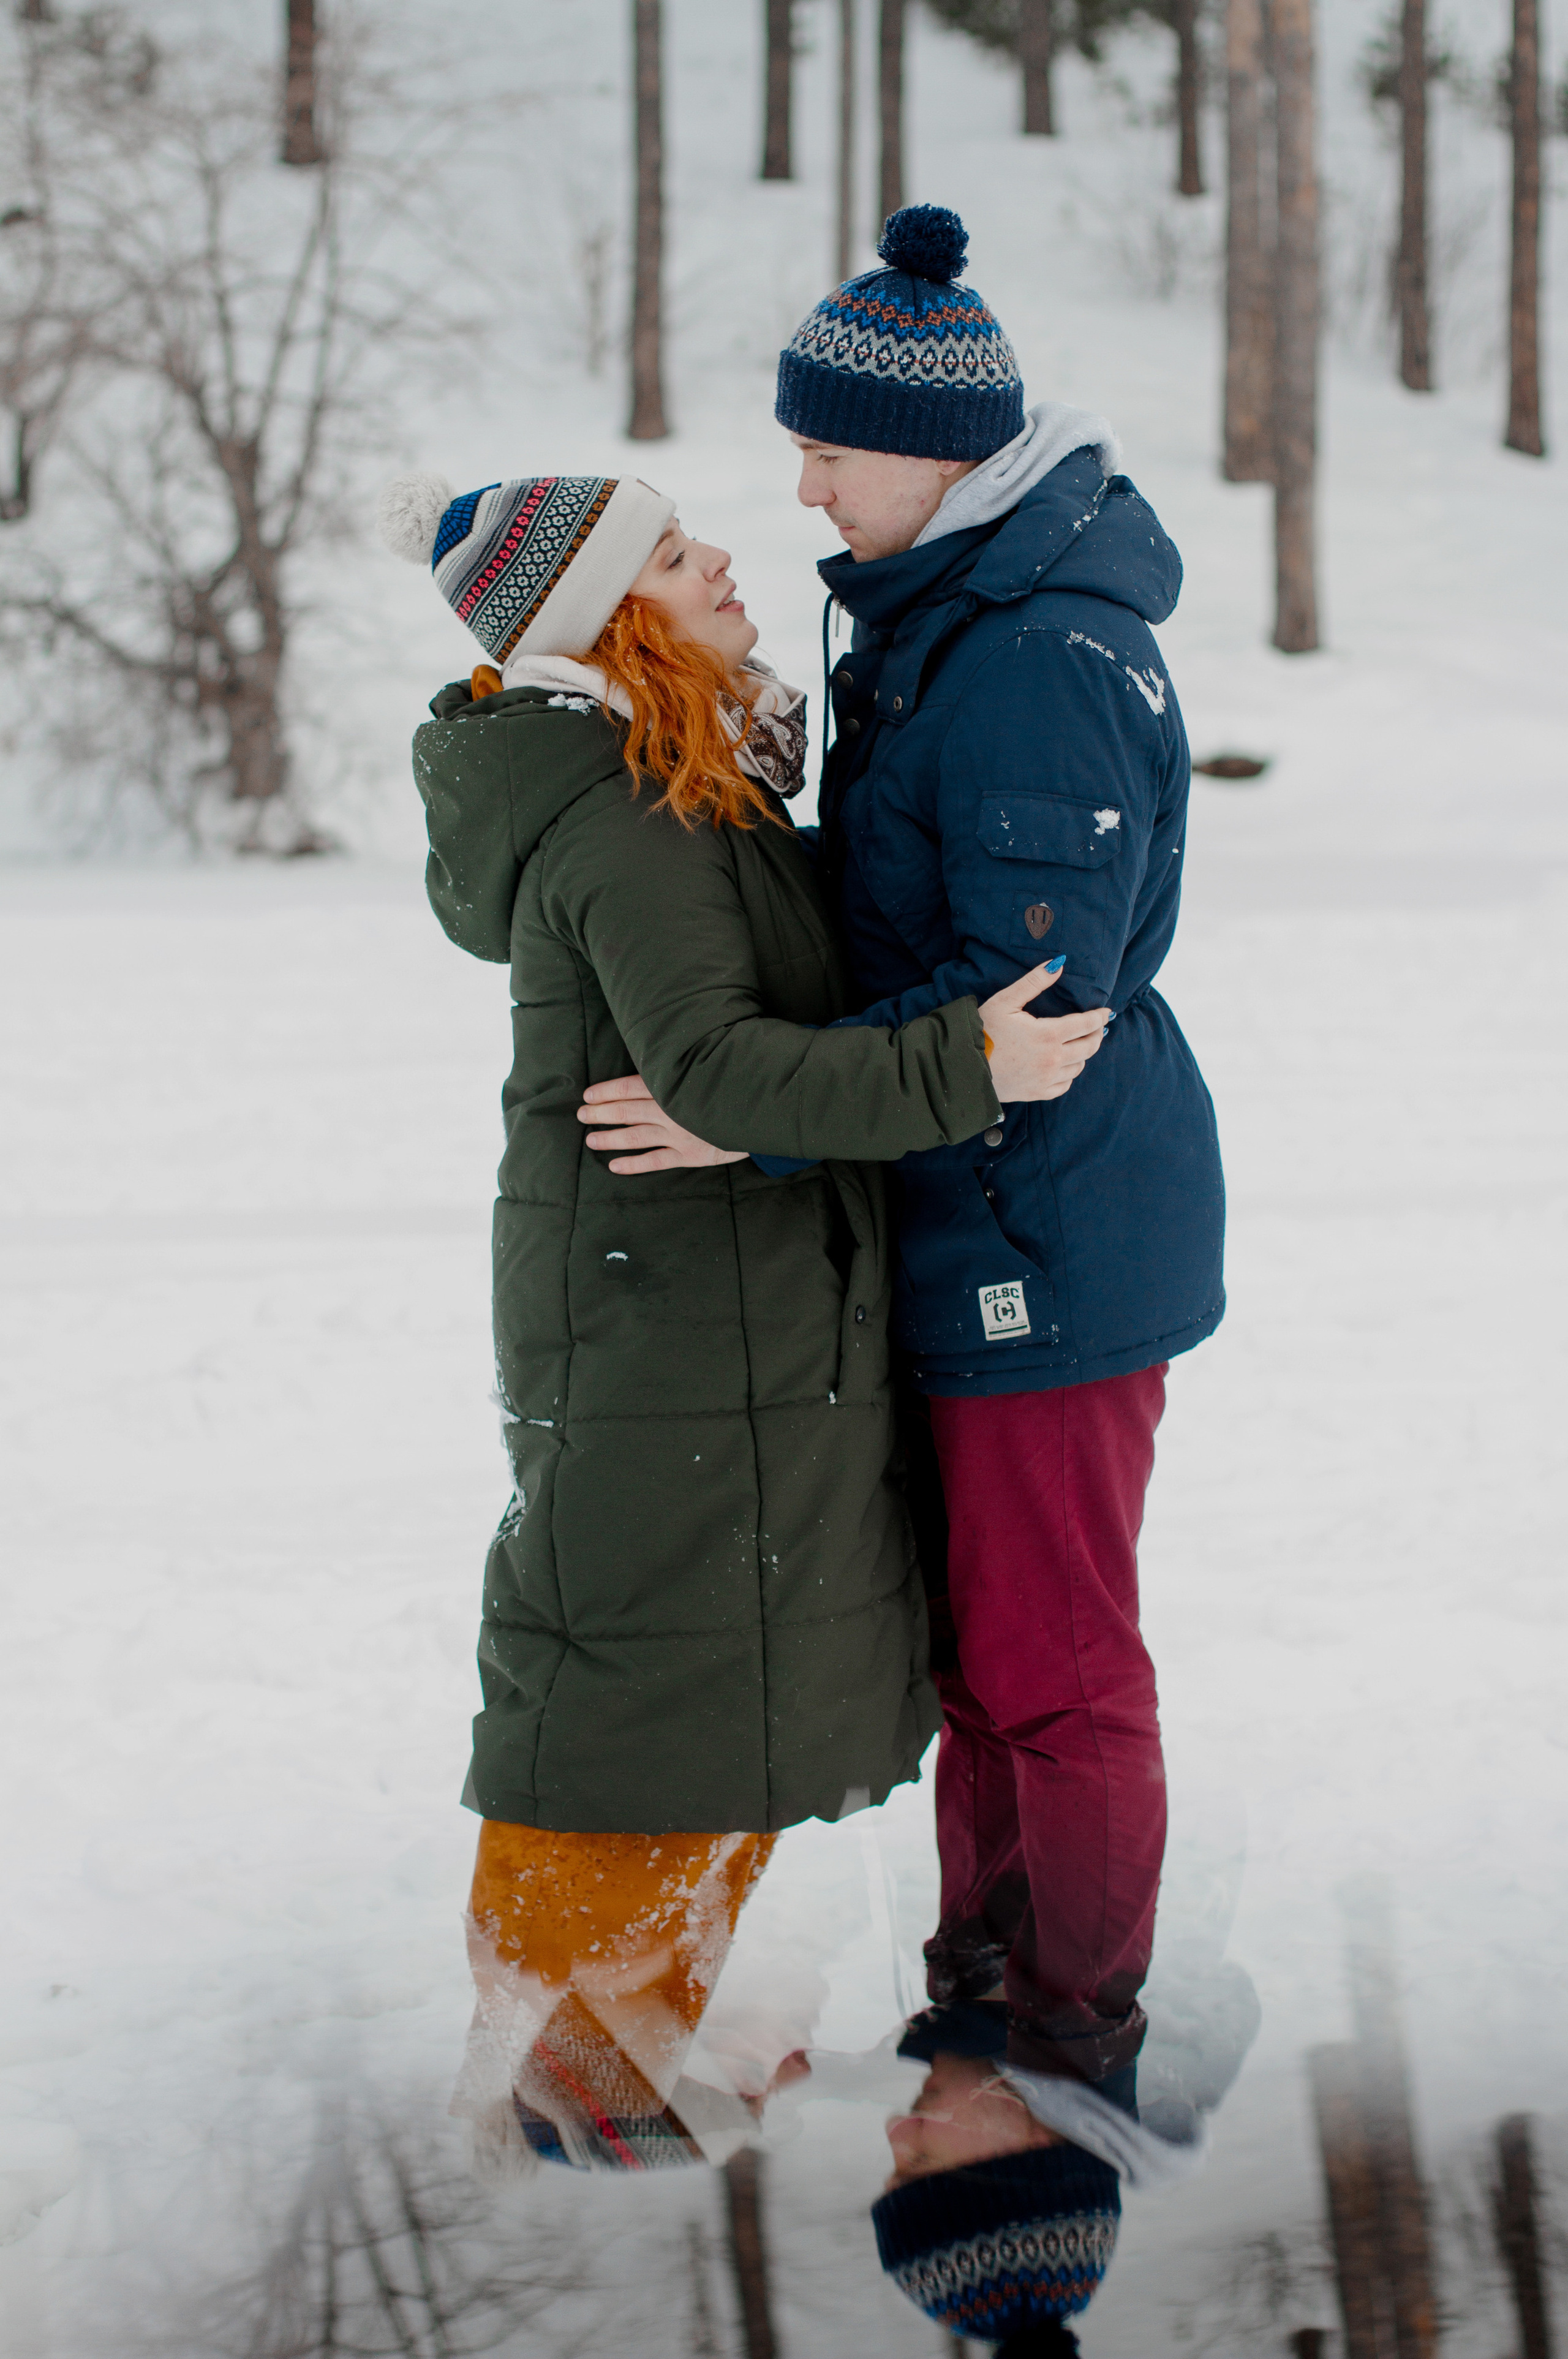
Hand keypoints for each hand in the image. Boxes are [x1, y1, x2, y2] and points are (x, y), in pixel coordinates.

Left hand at [578, 1074, 746, 1174]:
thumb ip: (681, 1069)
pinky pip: (655, 1161)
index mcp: (673, 1086)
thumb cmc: (733, 1084)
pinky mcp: (690, 1154)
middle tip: (581, 1115)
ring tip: (590, 1139)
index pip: (629, 1087)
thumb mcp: (707, 1068)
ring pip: (636, 1137)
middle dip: (601, 1113)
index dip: (606, 1091)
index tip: (588, 1094)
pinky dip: (633, 1165)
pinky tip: (614, 1166)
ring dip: (610, 1138)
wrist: (764, 1110)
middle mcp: (672, 1110)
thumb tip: (655, 1065)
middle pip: (627, 1111)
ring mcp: (679, 1134)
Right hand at [978, 962, 1109, 1102]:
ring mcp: (1046, 1079)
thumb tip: (1059, 964)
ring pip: (1079, 1067)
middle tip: (1098, 1026)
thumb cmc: (982, 1031)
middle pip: (1089, 1047)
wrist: (962, 1067)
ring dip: (1084, 1054)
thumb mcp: (1006, 1000)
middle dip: (1097, 1034)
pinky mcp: (1037, 1093)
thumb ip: (1034, 982)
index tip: (1106, 1012)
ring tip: (1080, 1043)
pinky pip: (1064, 1085)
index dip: (1099, 1017)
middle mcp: (1053, 1059)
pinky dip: (1069, 1074)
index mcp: (1048, 1034)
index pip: (1086, 1024)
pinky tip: (1064, 1066)